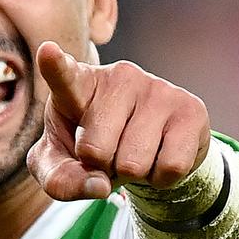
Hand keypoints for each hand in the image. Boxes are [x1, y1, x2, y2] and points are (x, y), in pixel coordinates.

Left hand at [26, 41, 210, 200]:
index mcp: (78, 85)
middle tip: (111, 151)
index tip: (47, 52)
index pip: (64, 76)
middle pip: (96, 151)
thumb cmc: (95, 148)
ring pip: (134, 163)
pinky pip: (170, 167)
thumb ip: (61, 180)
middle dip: (101, 167)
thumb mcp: (63, 167)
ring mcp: (157, 88)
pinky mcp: (190, 108)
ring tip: (135, 152)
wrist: (151, 146)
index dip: (55, 66)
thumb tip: (98, 186)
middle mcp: (118, 77)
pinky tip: (160, 156)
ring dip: (132, 175)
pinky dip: (161, 179)